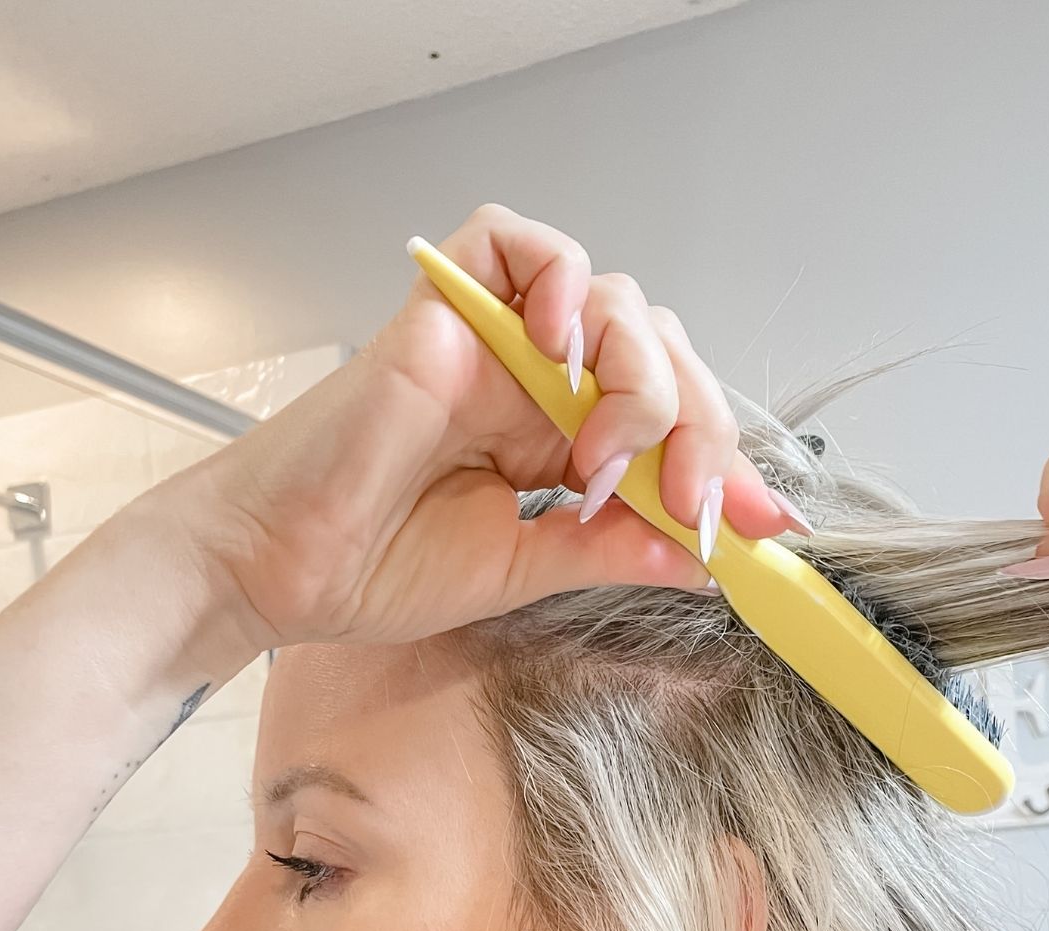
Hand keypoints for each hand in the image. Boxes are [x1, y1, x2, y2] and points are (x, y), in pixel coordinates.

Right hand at [172, 202, 801, 649]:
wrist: (282, 573)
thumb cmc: (373, 566)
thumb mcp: (527, 569)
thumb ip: (614, 550)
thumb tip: (702, 554)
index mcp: (557, 440)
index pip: (670, 424)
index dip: (725, 464)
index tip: (766, 525)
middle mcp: (534, 383)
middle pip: (661, 356)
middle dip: (701, 430)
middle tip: (695, 505)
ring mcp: (494, 342)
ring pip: (615, 302)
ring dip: (640, 382)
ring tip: (603, 462)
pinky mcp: (445, 307)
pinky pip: (518, 240)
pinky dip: (560, 281)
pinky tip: (563, 351)